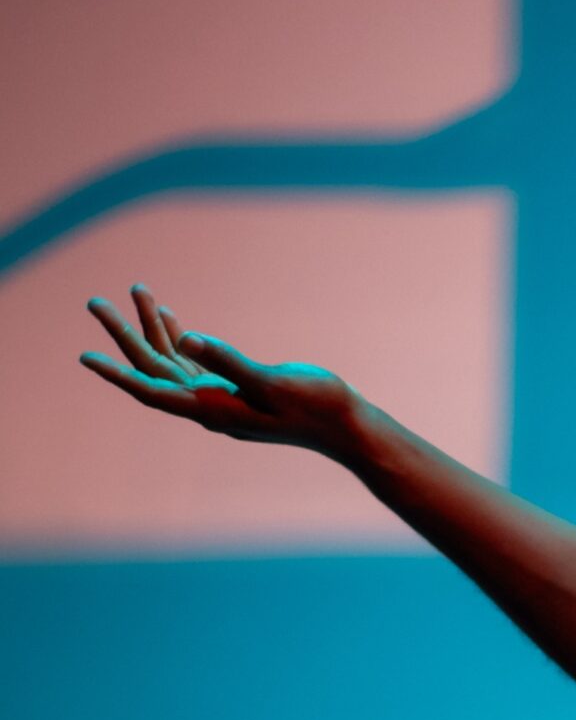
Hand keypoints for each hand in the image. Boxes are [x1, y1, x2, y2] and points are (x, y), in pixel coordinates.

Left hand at [80, 286, 361, 457]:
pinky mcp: (236, 389)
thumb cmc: (317, 406)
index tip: (84, 357)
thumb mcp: (273, 381)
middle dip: (125, 335)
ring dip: (153, 329)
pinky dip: (180, 338)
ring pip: (173, 362)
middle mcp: (208, 406)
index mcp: (212, 409)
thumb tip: (187, 338)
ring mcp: (221, 397)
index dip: (117, 374)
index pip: (152, 390)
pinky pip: (195, 363)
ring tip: (135, 292)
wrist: (348, 427)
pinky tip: (171, 318)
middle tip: (95, 302)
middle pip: (154, 369)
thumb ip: (229, 361)